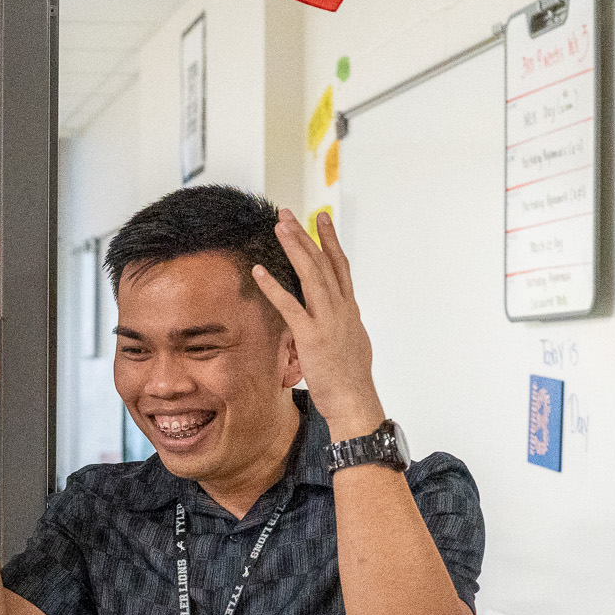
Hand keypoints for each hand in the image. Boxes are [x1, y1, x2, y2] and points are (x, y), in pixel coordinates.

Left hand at [252, 208, 385, 438]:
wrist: (355, 401)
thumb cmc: (351, 380)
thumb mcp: (352, 345)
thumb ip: (341, 326)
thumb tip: (336, 321)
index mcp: (350, 310)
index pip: (340, 267)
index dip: (330, 241)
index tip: (321, 219)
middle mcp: (341, 309)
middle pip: (323, 262)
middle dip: (305, 235)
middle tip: (288, 213)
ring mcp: (328, 320)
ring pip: (311, 274)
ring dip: (294, 248)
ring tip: (279, 226)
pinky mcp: (312, 336)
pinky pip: (290, 306)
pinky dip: (273, 287)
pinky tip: (259, 271)